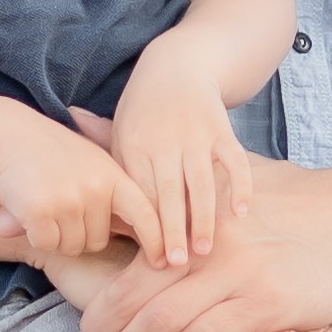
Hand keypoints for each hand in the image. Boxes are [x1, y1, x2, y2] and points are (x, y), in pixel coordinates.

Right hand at [0, 109, 165, 263]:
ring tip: (45, 206)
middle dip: (80, 234)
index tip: (164, 263)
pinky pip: (47, 244)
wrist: (6, 136)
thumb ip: (112, 193)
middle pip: (98, 240)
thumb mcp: (91, 162)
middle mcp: (95, 188)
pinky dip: (36, 236)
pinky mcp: (41, 211)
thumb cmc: (50, 151)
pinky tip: (28, 211)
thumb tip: (142, 233)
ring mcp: (69, 200)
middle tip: (61, 208)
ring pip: (72, 246)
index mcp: (113, 175)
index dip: (156, 241)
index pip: (145, 215)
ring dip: (57, 236)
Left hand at [75, 160, 331, 331]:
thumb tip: (83, 119)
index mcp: (196, 214)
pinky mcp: (266, 304)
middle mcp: (209, 243)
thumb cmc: (290, 201)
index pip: (128, 258)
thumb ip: (160, 169)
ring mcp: (237, 275)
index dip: (100, 295)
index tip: (90, 317)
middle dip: (108, 329)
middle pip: (134, 296)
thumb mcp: (226, 175)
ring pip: (163, 324)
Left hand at [108, 37, 251, 267]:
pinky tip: (241, 213)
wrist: (178, 66)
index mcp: (134, 147)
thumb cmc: (143, 111)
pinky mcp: (222, 129)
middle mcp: (165, 141)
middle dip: (172, 230)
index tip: (148, 260)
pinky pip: (235, 161)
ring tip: (204, 251)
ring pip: (202, 182)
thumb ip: (111, 177)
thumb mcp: (118, 134)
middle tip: (174, 265)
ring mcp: (195, 135)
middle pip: (169, 193)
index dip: (146, 227)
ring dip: (204, 218)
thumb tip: (91, 210)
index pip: (141, 195)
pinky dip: (240, 186)